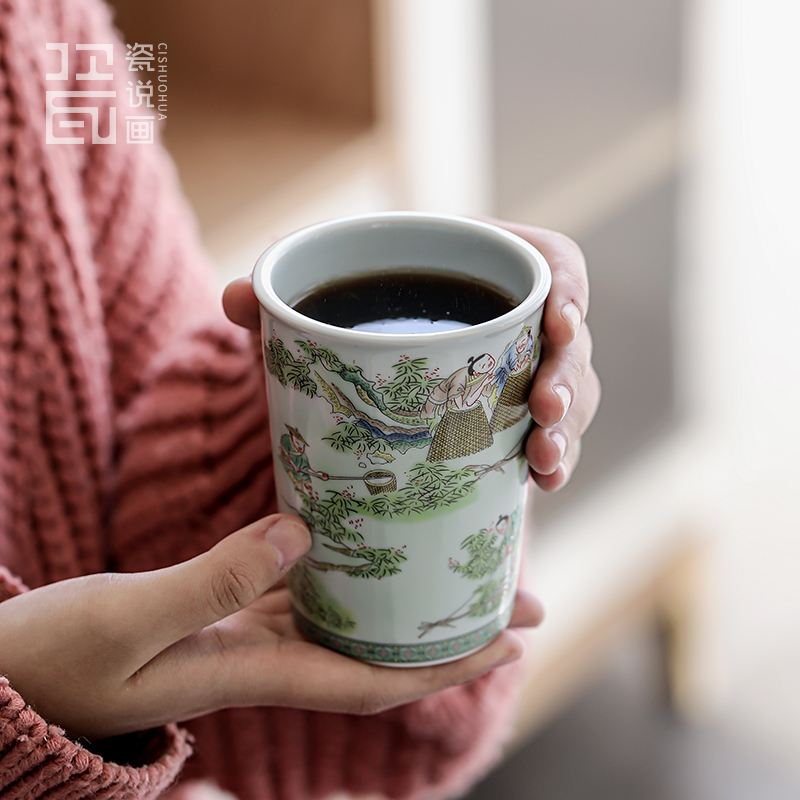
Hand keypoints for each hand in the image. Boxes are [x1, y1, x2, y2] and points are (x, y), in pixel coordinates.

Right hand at [0, 514, 541, 741]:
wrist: (14, 678)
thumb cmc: (59, 665)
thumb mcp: (128, 624)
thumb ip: (210, 582)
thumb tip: (300, 532)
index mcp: (259, 673)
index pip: (379, 679)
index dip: (449, 664)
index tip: (511, 637)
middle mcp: (270, 659)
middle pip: (383, 648)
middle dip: (449, 628)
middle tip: (512, 591)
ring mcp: (250, 635)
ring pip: (352, 617)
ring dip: (405, 596)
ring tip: (452, 559)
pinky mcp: (228, 611)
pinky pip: (306, 593)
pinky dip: (345, 571)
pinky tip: (361, 539)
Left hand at [224, 220, 599, 492]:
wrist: (365, 364)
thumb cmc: (354, 319)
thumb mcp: (323, 305)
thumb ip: (281, 300)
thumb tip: (239, 298)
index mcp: (488, 270)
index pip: (554, 267)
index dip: (570, 294)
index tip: (559, 324)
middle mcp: (517, 322)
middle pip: (571, 345)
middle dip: (566, 380)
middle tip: (541, 411)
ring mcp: (522, 374)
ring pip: (571, 397)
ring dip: (567, 430)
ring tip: (543, 465)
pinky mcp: (514, 419)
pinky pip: (552, 436)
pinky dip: (553, 460)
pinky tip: (543, 484)